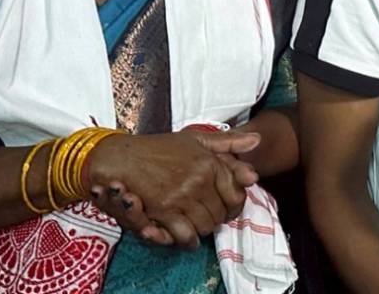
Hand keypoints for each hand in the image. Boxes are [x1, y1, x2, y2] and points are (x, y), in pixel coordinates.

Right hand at [88, 130, 258, 248]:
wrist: (121, 157)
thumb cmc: (158, 148)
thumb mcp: (195, 138)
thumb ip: (228, 142)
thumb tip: (257, 141)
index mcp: (210, 163)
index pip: (237, 194)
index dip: (234, 206)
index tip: (227, 207)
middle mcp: (199, 180)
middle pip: (221, 213)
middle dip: (217, 219)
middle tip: (208, 217)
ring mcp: (181, 196)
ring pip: (206, 226)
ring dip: (204, 229)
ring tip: (198, 225)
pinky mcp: (163, 210)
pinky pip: (186, 234)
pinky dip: (188, 240)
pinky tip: (187, 237)